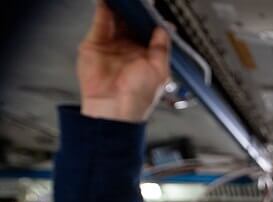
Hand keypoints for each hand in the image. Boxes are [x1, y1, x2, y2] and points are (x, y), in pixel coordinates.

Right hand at [78, 0, 170, 122]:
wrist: (114, 108)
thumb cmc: (138, 97)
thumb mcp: (160, 70)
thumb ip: (162, 47)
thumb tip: (165, 29)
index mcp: (147, 56)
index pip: (149, 31)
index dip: (151, 18)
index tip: (153, 7)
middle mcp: (129, 49)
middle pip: (132, 21)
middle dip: (135, 9)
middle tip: (139, 1)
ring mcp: (112, 45)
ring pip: (116, 18)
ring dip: (120, 6)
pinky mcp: (95, 44)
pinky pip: (100, 21)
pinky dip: (104, 9)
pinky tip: (109, 2)